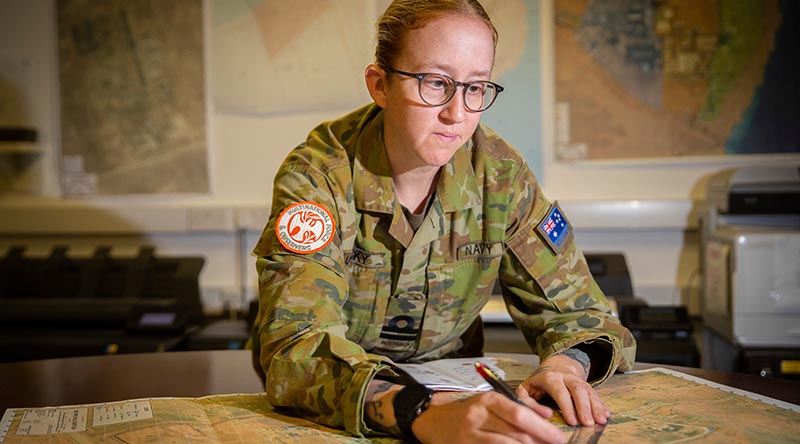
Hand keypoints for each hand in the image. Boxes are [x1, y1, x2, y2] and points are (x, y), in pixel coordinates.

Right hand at [412, 391, 565, 443]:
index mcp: (487, 400)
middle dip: (540, 442)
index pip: (519, 414)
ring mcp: (470, 435)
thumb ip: (520, 405)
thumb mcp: (491, 401)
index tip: (559, 438)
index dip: (542, 428)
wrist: (432, 421)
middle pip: (516, 433)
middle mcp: (478, 416)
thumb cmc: (466, 411)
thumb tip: (547, 414)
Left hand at [516, 354, 609, 426]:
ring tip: (600, 420)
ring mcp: (578, 381)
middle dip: (584, 408)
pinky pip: (596, 394)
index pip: (560, 392)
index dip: (567, 407)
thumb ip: (526, 399)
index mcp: (550, 377)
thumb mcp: (526, 387)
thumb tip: (537, 413)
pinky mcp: (587, 386)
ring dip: (596, 407)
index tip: (572, 421)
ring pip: (589, 391)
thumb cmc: (539, 382)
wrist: (555, 366)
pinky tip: (606, 414)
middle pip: (578, 390)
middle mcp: (566, 377)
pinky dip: (602, 405)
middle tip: (588, 423)